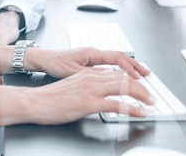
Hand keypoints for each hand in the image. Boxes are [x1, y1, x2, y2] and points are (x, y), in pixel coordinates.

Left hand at [25, 47, 149, 78]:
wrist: (43, 58)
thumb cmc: (55, 63)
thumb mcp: (73, 72)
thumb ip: (91, 75)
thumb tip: (107, 78)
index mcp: (91, 53)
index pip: (116, 58)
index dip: (129, 68)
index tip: (138, 77)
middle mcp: (93, 52)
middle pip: (119, 56)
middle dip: (134, 64)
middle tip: (147, 73)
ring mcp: (92, 55)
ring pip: (115, 59)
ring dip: (128, 65)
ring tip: (140, 74)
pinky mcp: (89, 60)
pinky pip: (109, 62)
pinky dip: (119, 67)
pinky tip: (123, 75)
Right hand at [28, 66, 153, 124]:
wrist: (35, 101)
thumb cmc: (50, 97)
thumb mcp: (71, 86)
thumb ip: (86, 85)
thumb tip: (99, 92)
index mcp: (87, 73)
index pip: (115, 72)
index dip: (131, 79)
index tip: (141, 87)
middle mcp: (91, 77)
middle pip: (123, 78)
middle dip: (141, 87)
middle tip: (151, 96)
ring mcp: (91, 89)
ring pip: (124, 87)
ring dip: (141, 95)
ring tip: (150, 103)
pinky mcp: (89, 102)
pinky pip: (117, 104)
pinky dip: (132, 109)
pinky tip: (140, 113)